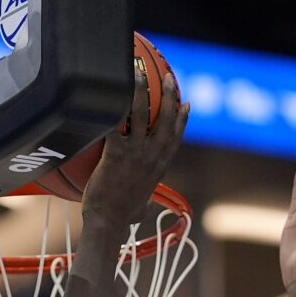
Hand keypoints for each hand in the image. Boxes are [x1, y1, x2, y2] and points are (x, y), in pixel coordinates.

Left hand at [80, 53, 188, 231]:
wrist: (108, 223)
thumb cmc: (121, 218)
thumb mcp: (141, 207)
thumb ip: (145, 200)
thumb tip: (145, 205)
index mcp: (160, 167)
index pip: (176, 137)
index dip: (183, 119)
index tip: (187, 103)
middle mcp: (152, 157)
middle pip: (165, 120)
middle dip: (168, 96)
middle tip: (168, 78)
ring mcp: (135, 154)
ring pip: (141, 116)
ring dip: (141, 92)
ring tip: (138, 73)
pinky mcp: (115, 154)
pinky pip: (114, 124)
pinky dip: (112, 107)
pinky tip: (109, 93)